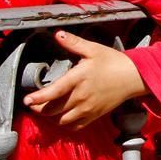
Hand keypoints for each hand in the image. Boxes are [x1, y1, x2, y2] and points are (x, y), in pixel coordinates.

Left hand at [23, 31, 147, 128]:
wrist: (133, 77)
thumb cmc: (113, 61)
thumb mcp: (93, 49)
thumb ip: (74, 43)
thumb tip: (58, 34)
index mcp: (79, 78)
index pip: (54, 91)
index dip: (38, 97)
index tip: (26, 100)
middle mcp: (81, 96)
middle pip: (53, 109)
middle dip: (39, 108)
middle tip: (32, 104)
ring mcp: (88, 108)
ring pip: (62, 120)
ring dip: (51, 117)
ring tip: (45, 110)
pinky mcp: (94, 115)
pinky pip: (75, 125)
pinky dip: (66, 124)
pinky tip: (62, 117)